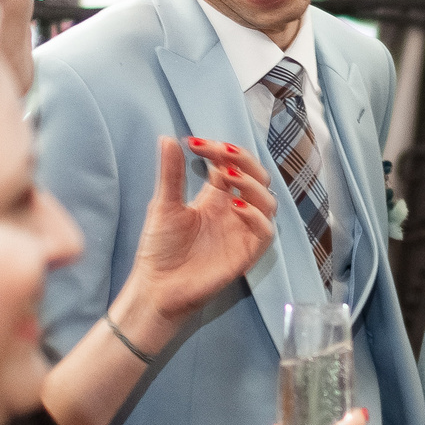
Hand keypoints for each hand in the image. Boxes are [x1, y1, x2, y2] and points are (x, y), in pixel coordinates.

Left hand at [124, 137, 277, 332]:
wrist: (158, 286)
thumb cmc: (160, 249)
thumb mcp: (163, 205)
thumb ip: (171, 174)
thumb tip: (167, 138)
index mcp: (216, 197)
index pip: (230, 165)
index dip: (219, 150)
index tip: (195, 142)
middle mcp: (234, 211)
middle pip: (256, 177)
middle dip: (243, 160)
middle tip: (221, 153)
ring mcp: (242, 231)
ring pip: (267, 200)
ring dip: (252, 184)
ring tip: (228, 177)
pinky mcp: (247, 253)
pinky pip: (265, 231)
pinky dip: (255, 216)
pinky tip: (235, 207)